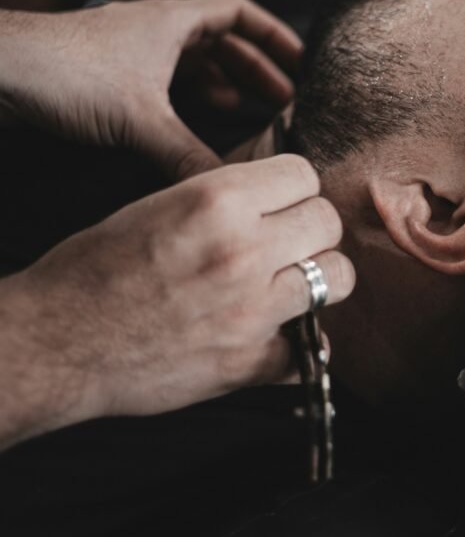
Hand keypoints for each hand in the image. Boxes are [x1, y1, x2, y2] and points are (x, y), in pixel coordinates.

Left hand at [0, 0, 302, 179]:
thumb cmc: (63, 72)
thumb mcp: (139, 118)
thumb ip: (188, 156)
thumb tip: (230, 189)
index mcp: (173, 20)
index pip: (240, 13)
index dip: (275, 36)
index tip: (303, 62)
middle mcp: (156, 31)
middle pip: (222, 43)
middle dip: (256, 72)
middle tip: (285, 104)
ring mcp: (132, 55)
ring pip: (193, 66)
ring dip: (223, 88)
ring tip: (250, 117)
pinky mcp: (110, 79)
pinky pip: (167, 87)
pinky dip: (189, 104)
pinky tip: (197, 127)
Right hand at [0, 156, 354, 448]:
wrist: (56, 343)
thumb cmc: (94, 268)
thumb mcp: (159, 205)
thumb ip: (224, 199)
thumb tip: (275, 195)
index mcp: (217, 201)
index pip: (303, 173)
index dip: (291, 187)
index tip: (280, 201)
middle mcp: (244, 251)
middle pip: (327, 222)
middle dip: (310, 229)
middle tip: (286, 242)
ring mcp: (253, 310)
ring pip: (337, 278)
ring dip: (316, 279)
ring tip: (288, 284)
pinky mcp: (250, 364)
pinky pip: (311, 348)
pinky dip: (299, 345)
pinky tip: (273, 335)